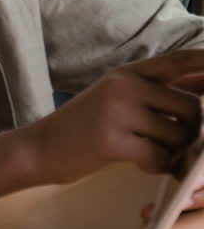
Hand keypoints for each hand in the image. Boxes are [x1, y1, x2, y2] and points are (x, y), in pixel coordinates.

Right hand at [21, 49, 203, 184]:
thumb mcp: (116, 98)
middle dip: (192, 131)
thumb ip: (154, 93)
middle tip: (176, 144)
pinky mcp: (112, 140)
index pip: (180, 60)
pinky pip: (158, 157)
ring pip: (178, 134)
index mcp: (129, 72)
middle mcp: (125, 85)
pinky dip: (157, 167)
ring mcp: (118, 111)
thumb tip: (201, 94)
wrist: (40, 147)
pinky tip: (142, 165)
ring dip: (174, 152)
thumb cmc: (83, 126)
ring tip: (153, 154)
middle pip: (189, 106)